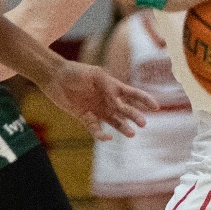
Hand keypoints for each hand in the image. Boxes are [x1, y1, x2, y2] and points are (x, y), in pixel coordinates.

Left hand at [42, 61, 156, 141]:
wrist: (54, 77)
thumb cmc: (75, 72)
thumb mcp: (95, 75)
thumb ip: (107, 86)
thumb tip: (117, 99)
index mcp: (112, 87)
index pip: (132, 94)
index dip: (144, 100)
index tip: (156, 107)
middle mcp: (107, 100)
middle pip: (125, 110)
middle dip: (135, 116)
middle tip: (143, 124)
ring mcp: (97, 110)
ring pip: (114, 122)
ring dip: (123, 128)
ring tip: (131, 134)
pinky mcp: (85, 118)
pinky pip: (95, 129)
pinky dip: (101, 135)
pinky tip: (107, 138)